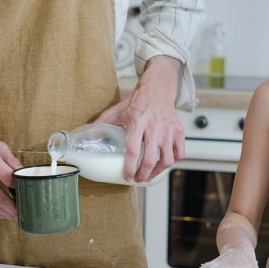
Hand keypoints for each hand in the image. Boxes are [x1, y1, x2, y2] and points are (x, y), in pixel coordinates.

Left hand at [95, 56, 183, 182]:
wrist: (158, 88)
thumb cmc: (137, 101)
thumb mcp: (118, 110)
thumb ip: (102, 123)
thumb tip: (89, 137)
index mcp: (137, 123)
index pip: (133, 151)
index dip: (129, 168)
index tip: (126, 177)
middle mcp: (154, 128)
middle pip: (149, 160)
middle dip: (142, 174)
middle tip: (137, 178)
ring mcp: (168, 130)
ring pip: (166, 160)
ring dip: (157, 171)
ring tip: (150, 174)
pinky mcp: (178, 131)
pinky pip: (180, 152)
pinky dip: (174, 161)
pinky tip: (164, 162)